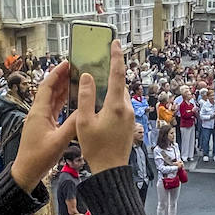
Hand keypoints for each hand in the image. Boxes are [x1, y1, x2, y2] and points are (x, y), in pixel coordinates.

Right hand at [70, 40, 134, 175]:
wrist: (111, 170)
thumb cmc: (96, 148)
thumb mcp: (84, 122)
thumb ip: (85, 97)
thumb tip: (88, 77)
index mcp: (116, 106)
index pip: (117, 74)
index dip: (116, 57)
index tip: (115, 43)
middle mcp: (127, 108)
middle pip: (119, 84)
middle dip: (111, 73)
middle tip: (101, 62)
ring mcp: (130, 117)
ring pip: (120, 95)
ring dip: (110, 88)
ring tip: (96, 84)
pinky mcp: (129, 124)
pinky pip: (121, 105)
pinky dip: (112, 99)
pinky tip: (100, 104)